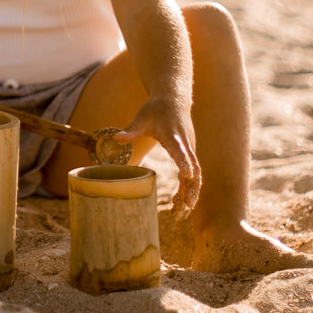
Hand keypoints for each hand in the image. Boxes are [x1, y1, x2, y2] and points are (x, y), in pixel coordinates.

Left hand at [116, 96, 200, 214]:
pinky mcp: (188, 154)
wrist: (174, 100)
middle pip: (194, 170)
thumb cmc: (156, 108)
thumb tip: (116, 138)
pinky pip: (191, 174)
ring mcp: (189, 150)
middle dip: (191, 190)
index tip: (187, 175)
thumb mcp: (142, 117)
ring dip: (190, 193)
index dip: (184, 162)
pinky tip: (178, 202)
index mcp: (174, 136)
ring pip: (195, 175)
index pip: (181, 151)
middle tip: (185, 208)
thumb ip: (131, 129)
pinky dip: (186, 188)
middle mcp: (186, 145)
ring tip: (180, 213)